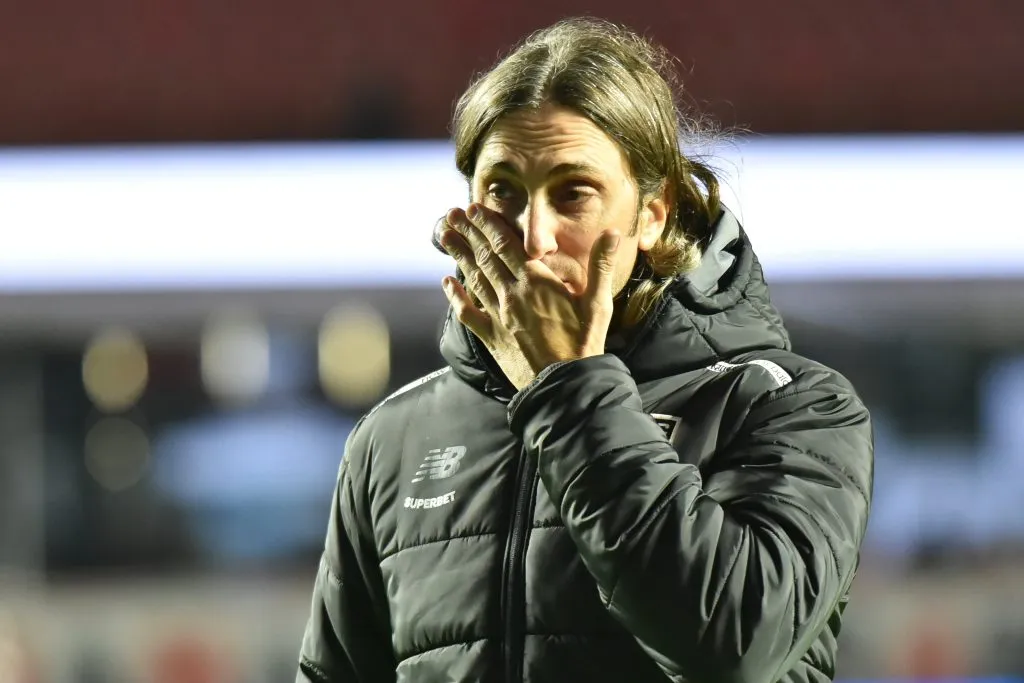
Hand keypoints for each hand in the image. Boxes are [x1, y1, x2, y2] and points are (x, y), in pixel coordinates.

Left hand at [438, 203, 620, 389]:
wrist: (566, 386)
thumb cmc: (585, 344)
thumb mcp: (598, 303)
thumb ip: (601, 265)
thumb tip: (612, 232)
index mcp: (537, 282)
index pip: (508, 244)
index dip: (489, 224)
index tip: (474, 207)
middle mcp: (513, 295)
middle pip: (486, 256)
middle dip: (468, 232)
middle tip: (451, 214)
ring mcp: (499, 317)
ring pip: (474, 279)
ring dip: (459, 255)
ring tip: (445, 236)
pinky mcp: (493, 338)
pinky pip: (468, 314)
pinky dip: (456, 297)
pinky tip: (447, 283)